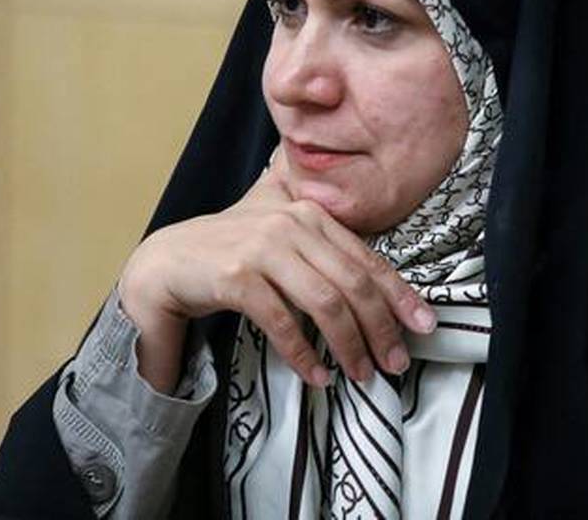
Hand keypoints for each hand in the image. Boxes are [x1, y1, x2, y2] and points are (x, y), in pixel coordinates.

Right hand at [118, 150, 436, 391]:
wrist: (163, 263)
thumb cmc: (228, 252)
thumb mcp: (281, 237)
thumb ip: (323, 244)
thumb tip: (378, 280)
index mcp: (309, 212)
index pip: (367, 258)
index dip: (400, 295)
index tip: (424, 325)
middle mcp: (290, 223)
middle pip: (353, 283)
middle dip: (381, 327)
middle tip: (396, 362)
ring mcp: (263, 248)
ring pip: (325, 302)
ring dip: (349, 345)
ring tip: (362, 374)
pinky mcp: (236, 277)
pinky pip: (283, 322)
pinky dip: (304, 354)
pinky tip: (317, 376)